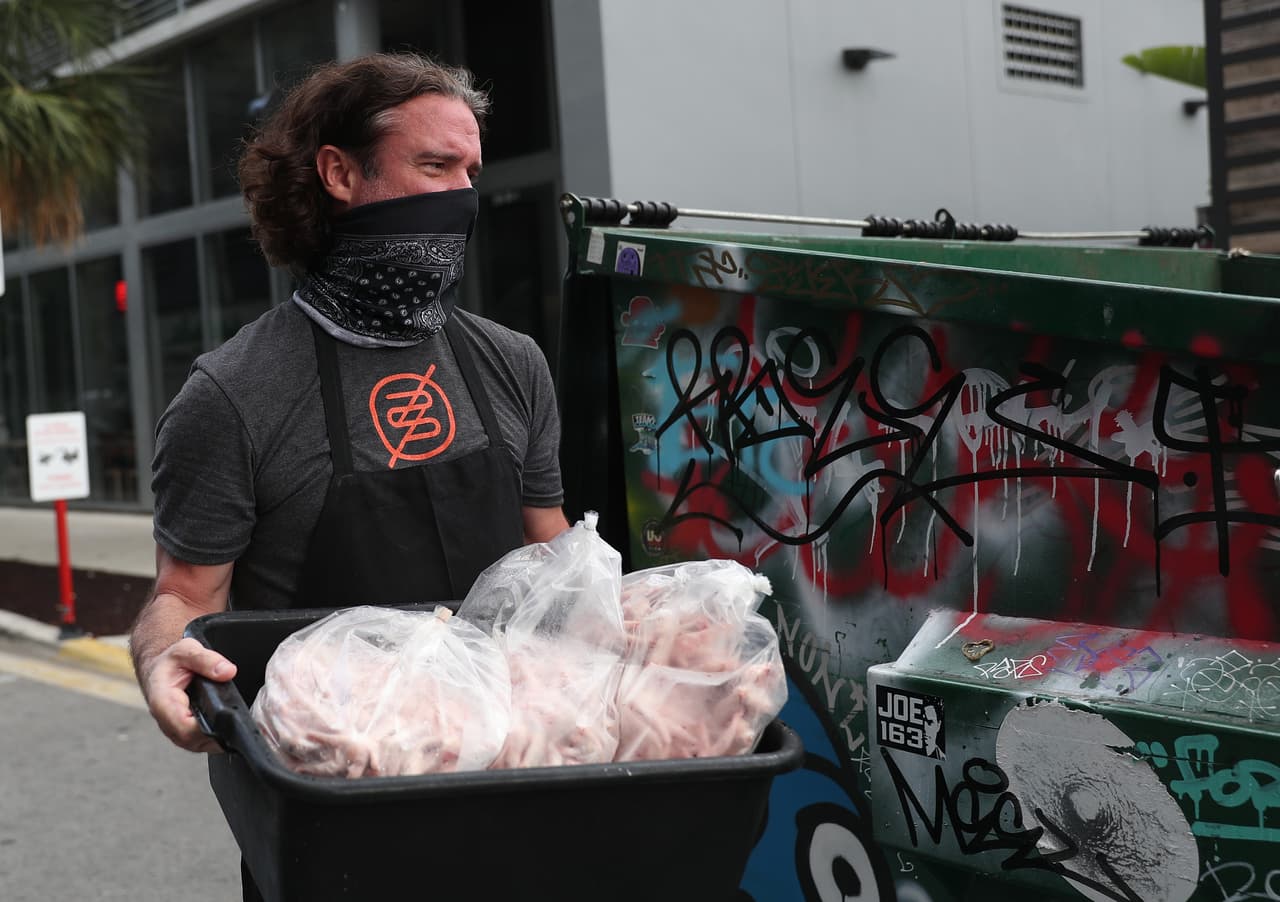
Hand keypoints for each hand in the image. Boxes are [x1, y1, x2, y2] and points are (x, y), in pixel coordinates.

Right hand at [141, 637, 236, 753]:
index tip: (225, 720)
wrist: (159, 668)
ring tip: (234, 724)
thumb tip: (228, 672)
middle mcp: (166, 721)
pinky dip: (214, 738)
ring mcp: (174, 730)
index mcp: (163, 702)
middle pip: (192, 741)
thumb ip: (207, 660)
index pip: (184, 727)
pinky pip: (199, 743)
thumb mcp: (186, 650)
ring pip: (196, 745)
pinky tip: (226, 727)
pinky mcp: (183, 733)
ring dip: (217, 738)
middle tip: (238, 721)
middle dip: (216, 734)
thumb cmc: (170, 662)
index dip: (205, 728)